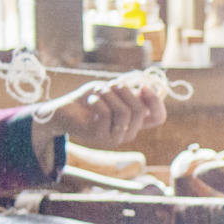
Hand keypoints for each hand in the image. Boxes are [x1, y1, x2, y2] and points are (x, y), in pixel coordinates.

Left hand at [41, 72, 168, 148]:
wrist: (64, 110)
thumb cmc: (91, 97)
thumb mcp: (113, 90)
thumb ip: (130, 91)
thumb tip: (144, 88)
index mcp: (135, 121)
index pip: (158, 117)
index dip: (155, 101)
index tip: (143, 86)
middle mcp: (128, 132)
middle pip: (140, 111)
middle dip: (126, 91)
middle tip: (111, 85)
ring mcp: (115, 138)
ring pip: (124, 112)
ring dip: (110, 95)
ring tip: (99, 91)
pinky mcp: (100, 138)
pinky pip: (106, 114)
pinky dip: (98, 101)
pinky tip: (91, 100)